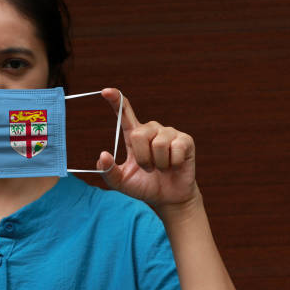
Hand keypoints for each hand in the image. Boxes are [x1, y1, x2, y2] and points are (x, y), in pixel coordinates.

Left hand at [96, 88, 198, 210]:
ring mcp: (169, 133)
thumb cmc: (143, 186)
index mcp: (134, 135)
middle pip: (138, 135)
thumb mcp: (120, 182)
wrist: (168, 198)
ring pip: (157, 144)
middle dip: (142, 158)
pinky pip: (174, 149)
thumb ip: (108, 171)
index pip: (124, 113)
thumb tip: (103, 155)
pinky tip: (174, 166)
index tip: (106, 91)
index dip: (116, 101)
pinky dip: (171, 164)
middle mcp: (151, 129)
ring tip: (161, 168)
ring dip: (157, 163)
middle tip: (148, 169)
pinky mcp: (185, 140)